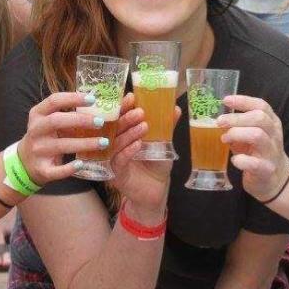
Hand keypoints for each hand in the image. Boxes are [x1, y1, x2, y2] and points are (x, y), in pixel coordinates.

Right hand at [17, 91, 146, 185]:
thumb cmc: (44, 137)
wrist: (24, 162)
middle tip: (100, 121)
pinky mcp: (41, 169)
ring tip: (104, 142)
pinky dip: (69, 168)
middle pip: (56, 121)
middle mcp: (35, 131)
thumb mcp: (48, 121)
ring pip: (61, 145)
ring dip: (84, 144)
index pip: (53, 101)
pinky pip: (57, 170)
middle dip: (80, 120)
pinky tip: (82, 164)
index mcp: (37, 114)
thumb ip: (66, 113)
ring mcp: (37, 150)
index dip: (73, 98)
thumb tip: (96, 102)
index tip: (92, 99)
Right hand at [107, 94, 176, 211]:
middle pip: (115, 127)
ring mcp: (113, 159)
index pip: (120, 116)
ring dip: (129, 133)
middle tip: (139, 112)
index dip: (123, 106)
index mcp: (123, 133)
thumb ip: (166, 126)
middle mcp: (114, 144)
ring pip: (116, 142)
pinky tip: (138, 145)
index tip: (131, 97)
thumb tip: (175, 108)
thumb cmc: (156, 164)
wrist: (156, 191)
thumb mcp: (162, 143)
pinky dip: (128, 151)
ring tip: (144, 126)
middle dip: (126, 118)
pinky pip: (119, 160)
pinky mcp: (116, 174)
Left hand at [219, 95, 288, 202]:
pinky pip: (254, 163)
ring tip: (224, 139)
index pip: (261, 106)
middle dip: (236, 118)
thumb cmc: (259, 152)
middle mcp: (274, 135)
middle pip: (259, 118)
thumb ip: (239, 125)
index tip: (226, 100)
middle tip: (220, 122)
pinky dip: (241, 160)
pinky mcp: (267, 170)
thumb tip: (219, 119)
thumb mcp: (251, 134)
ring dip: (236, 134)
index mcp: (271, 123)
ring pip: (257, 136)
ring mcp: (272, 152)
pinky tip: (234, 160)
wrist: (277, 179)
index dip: (243, 101)